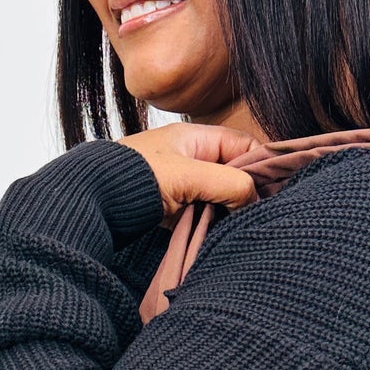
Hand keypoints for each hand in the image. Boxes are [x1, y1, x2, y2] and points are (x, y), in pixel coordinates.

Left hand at [119, 121, 262, 227]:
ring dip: (231, 208)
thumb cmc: (136, 179)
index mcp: (196, 138)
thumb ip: (229, 183)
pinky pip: (205, 211)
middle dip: (248, 190)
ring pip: (222, 194)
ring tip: (242, 222)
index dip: (263, 163)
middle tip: (259, 210)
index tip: (275, 188)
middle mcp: (192, 157)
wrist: (94, 201)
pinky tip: (222, 231)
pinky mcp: (175, 206)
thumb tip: (253, 198)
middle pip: (235, 171)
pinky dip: (214, 220)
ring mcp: (183, 182)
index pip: (245, 144)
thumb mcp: (189, 176)